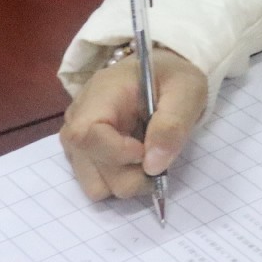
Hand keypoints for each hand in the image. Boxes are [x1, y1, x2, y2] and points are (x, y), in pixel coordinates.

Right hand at [60, 47, 208, 201]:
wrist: (161, 75)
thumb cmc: (171, 78)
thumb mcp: (185, 91)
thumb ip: (172, 125)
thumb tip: (153, 166)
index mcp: (99, 96)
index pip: (85, 136)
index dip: (117, 153)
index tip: (147, 150)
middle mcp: (77, 121)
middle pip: (93, 170)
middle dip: (133, 173)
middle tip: (156, 152)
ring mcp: (76, 142)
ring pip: (95, 187)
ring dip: (127, 181)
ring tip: (146, 157)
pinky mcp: (83, 157)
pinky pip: (98, 186)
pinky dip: (120, 182)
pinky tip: (134, 161)